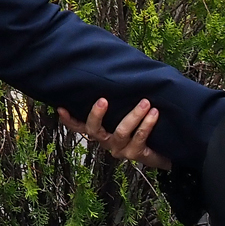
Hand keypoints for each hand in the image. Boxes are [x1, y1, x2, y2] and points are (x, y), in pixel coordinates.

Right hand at [56, 98, 171, 170]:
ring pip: (121, 132)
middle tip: (103, 99)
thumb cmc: (143, 126)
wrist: (164, 151)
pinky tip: (154, 113)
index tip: (60, 108)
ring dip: (133, 115)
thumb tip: (119, 71)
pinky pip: (139, 137)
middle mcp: (106, 142)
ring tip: (145, 102)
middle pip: (94, 130)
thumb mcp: (128, 112)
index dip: (69, 120)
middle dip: (96, 114)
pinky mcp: (134, 154)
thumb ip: (120, 99)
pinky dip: (147, 124)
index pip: (80, 127)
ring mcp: (119, 149)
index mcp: (101, 132)